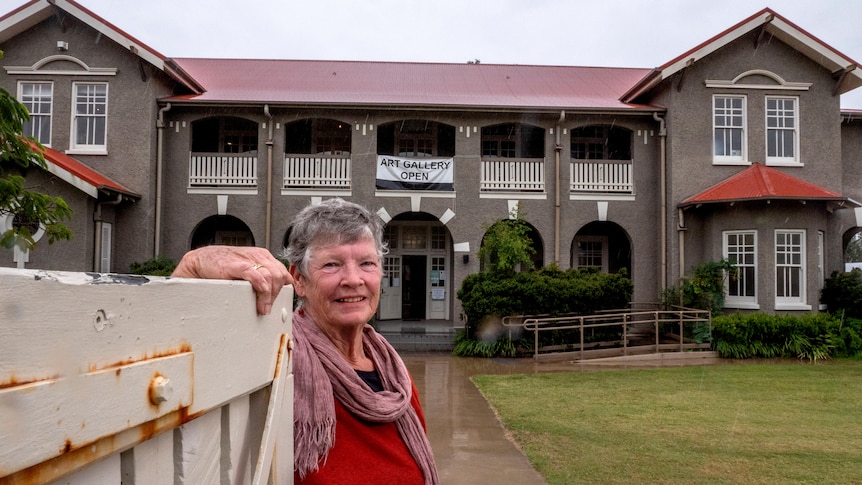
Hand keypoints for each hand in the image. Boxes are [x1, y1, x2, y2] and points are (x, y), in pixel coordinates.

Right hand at [172, 245, 292, 314]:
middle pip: (280, 276)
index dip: (282, 289)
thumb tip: (279, 289)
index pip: (283, 273)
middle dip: (277, 294)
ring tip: (262, 308)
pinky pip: (257, 276)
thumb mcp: (248, 270)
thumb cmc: (222, 266)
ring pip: (272, 277)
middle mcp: (258, 256)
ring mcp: (248, 260)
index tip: (276, 301)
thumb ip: (263, 277)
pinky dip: (262, 289)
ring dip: (269, 296)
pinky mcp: (237, 265)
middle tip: (267, 307)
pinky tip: (260, 299)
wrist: (200, 261)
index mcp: (263, 256)